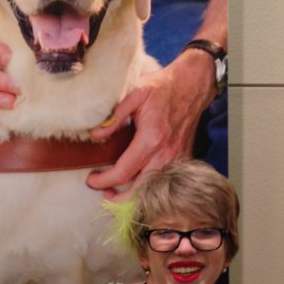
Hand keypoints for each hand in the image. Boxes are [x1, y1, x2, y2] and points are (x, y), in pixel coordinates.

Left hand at [85, 51, 215, 198]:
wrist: (192, 85)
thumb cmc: (163, 87)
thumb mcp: (135, 94)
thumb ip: (115, 116)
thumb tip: (96, 134)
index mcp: (151, 139)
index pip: (123, 172)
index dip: (104, 181)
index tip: (91, 180)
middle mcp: (166, 154)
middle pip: (139, 190)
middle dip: (119, 198)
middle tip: (103, 192)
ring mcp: (177, 158)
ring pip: (154, 189)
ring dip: (135, 194)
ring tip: (117, 191)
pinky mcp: (183, 158)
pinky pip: (166, 180)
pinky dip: (151, 187)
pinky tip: (138, 181)